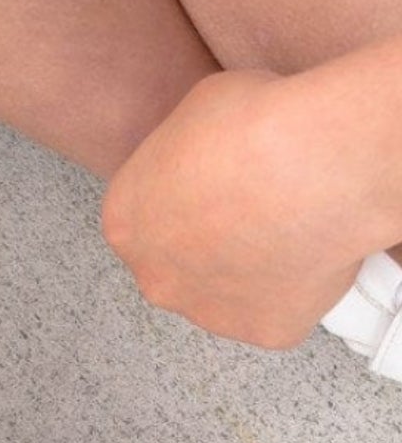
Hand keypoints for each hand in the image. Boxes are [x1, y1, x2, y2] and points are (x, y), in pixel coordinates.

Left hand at [102, 68, 395, 348]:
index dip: (190, 195)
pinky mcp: (262, 332)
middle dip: (214, 242)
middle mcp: (155, 280)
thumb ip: (191, 150)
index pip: (147, 218)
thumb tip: (212, 158)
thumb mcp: (199, 110)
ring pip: (228, 293)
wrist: (312, 167)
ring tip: (295, 224)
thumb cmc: (254, 124)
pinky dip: (299, 286)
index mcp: (124, 223)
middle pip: (180, 266)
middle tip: (260, 206)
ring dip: (254, 268)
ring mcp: (206, 314)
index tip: (224, 179)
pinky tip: (317, 249)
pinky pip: (280, 309)